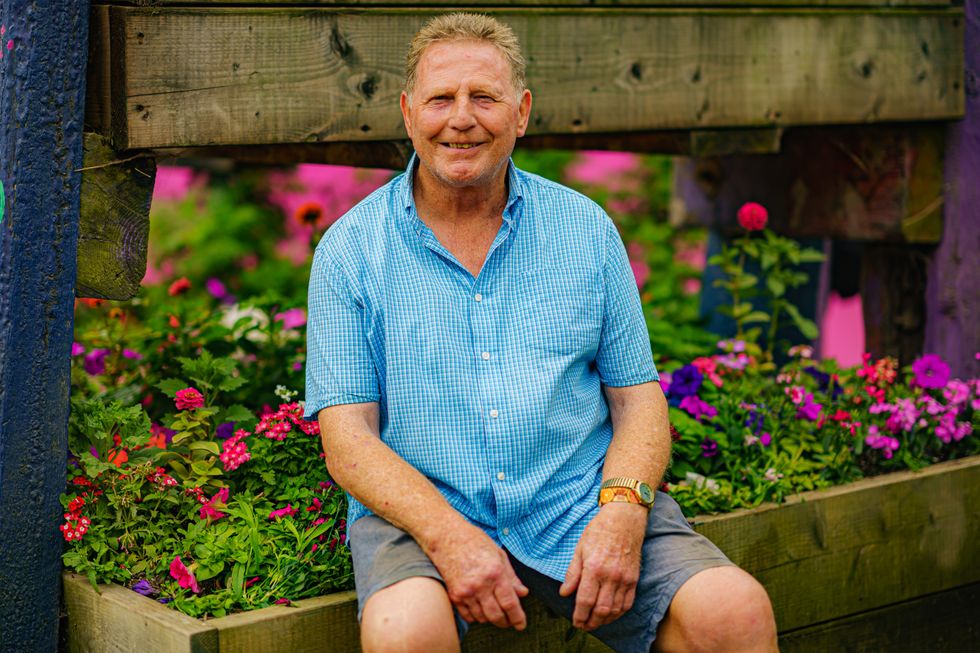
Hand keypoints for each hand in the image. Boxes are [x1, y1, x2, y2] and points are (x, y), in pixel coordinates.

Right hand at [426, 522, 528, 629]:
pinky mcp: (454, 595)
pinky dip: (477, 617)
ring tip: (495, 612)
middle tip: (510, 621)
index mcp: (495, 573)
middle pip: (496, 616)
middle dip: (506, 622)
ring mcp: (466, 592)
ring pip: (482, 618)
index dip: (518, 618)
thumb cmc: (475, 542)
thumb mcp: (499, 555)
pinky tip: (481, 609)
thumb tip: (523, 593)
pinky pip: (468, 616)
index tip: (521, 625)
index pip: (510, 604)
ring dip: (491, 619)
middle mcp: (480, 585)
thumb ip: (512, 577)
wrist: (447, 537)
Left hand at [559, 502, 646, 630]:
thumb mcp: (579, 549)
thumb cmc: (599, 530)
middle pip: (601, 610)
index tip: (575, 622)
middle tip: (584, 626)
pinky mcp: (634, 578)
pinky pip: (628, 603)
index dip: (579, 615)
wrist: (624, 519)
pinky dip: (619, 613)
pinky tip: (611, 614)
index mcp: (593, 568)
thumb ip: (572, 574)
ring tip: (595, 623)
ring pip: (615, 609)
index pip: (585, 601)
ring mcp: (624, 578)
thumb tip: (564, 593)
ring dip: (604, 621)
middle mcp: (610, 576)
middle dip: (591, 622)